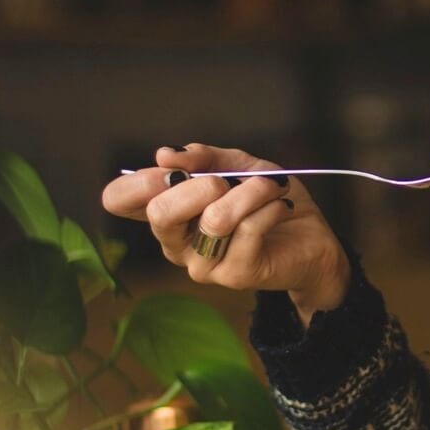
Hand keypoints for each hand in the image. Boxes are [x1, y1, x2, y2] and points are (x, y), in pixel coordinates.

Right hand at [101, 144, 349, 322]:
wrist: (311, 237)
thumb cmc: (266, 200)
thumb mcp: (236, 165)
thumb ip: (202, 157)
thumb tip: (166, 154)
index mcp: (167, 213)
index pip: (118, 200)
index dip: (139, 180)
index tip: (174, 168)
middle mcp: (175, 243)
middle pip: (160, 212)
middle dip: (199, 184)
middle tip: (227, 180)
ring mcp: (202, 264)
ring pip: (215, 218)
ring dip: (251, 191)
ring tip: (271, 186)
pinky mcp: (234, 275)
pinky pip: (249, 228)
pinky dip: (270, 206)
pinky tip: (280, 206)